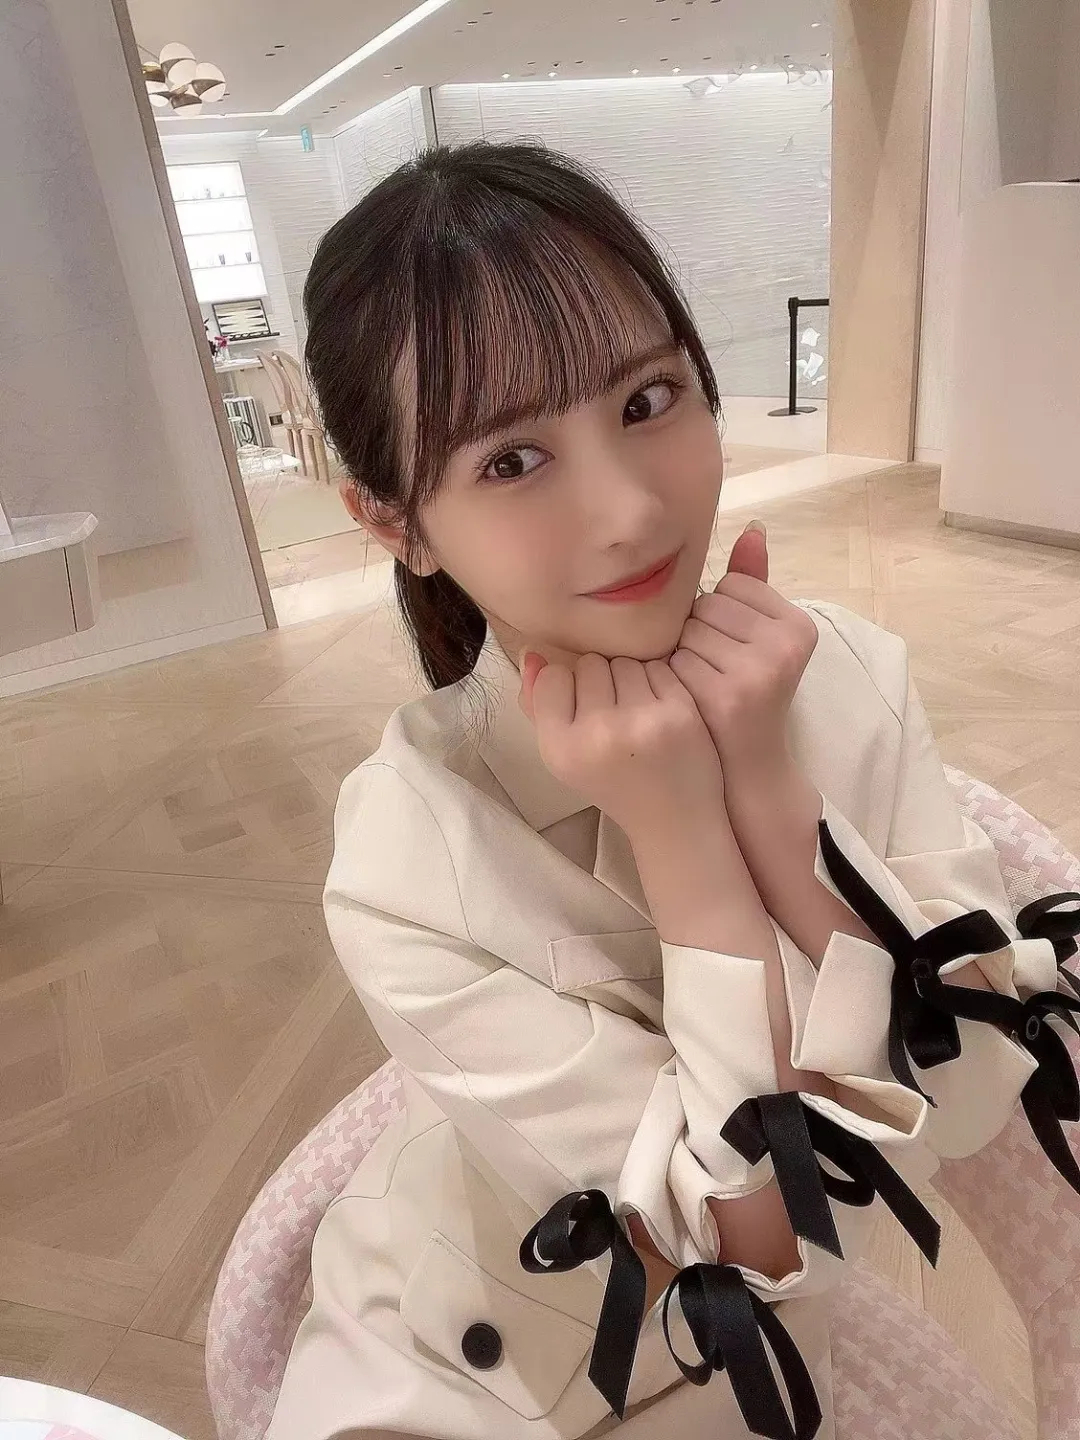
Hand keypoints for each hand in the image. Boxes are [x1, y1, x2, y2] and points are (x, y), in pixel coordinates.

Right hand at [518, 650, 725, 838]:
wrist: (674, 820)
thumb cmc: (613, 784)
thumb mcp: (564, 756)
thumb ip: (538, 706)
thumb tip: (531, 653)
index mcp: (561, 749)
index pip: (553, 677)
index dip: (568, 687)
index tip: (582, 710)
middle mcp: (599, 734)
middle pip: (590, 664)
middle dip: (601, 681)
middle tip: (613, 713)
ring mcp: (642, 722)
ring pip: (626, 662)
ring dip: (630, 679)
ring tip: (637, 711)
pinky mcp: (680, 713)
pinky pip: (660, 667)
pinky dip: (660, 683)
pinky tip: (660, 711)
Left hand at [669, 521, 817, 773]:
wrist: (747, 768)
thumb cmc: (746, 694)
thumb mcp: (759, 637)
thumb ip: (755, 582)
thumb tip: (754, 527)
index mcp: (799, 625)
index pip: (730, 586)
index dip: (718, 616)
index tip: (731, 651)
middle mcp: (787, 644)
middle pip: (706, 606)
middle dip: (697, 634)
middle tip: (713, 671)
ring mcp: (760, 669)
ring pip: (687, 630)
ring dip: (681, 653)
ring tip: (702, 683)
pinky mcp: (729, 694)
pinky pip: (676, 659)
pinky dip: (673, 675)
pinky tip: (690, 697)